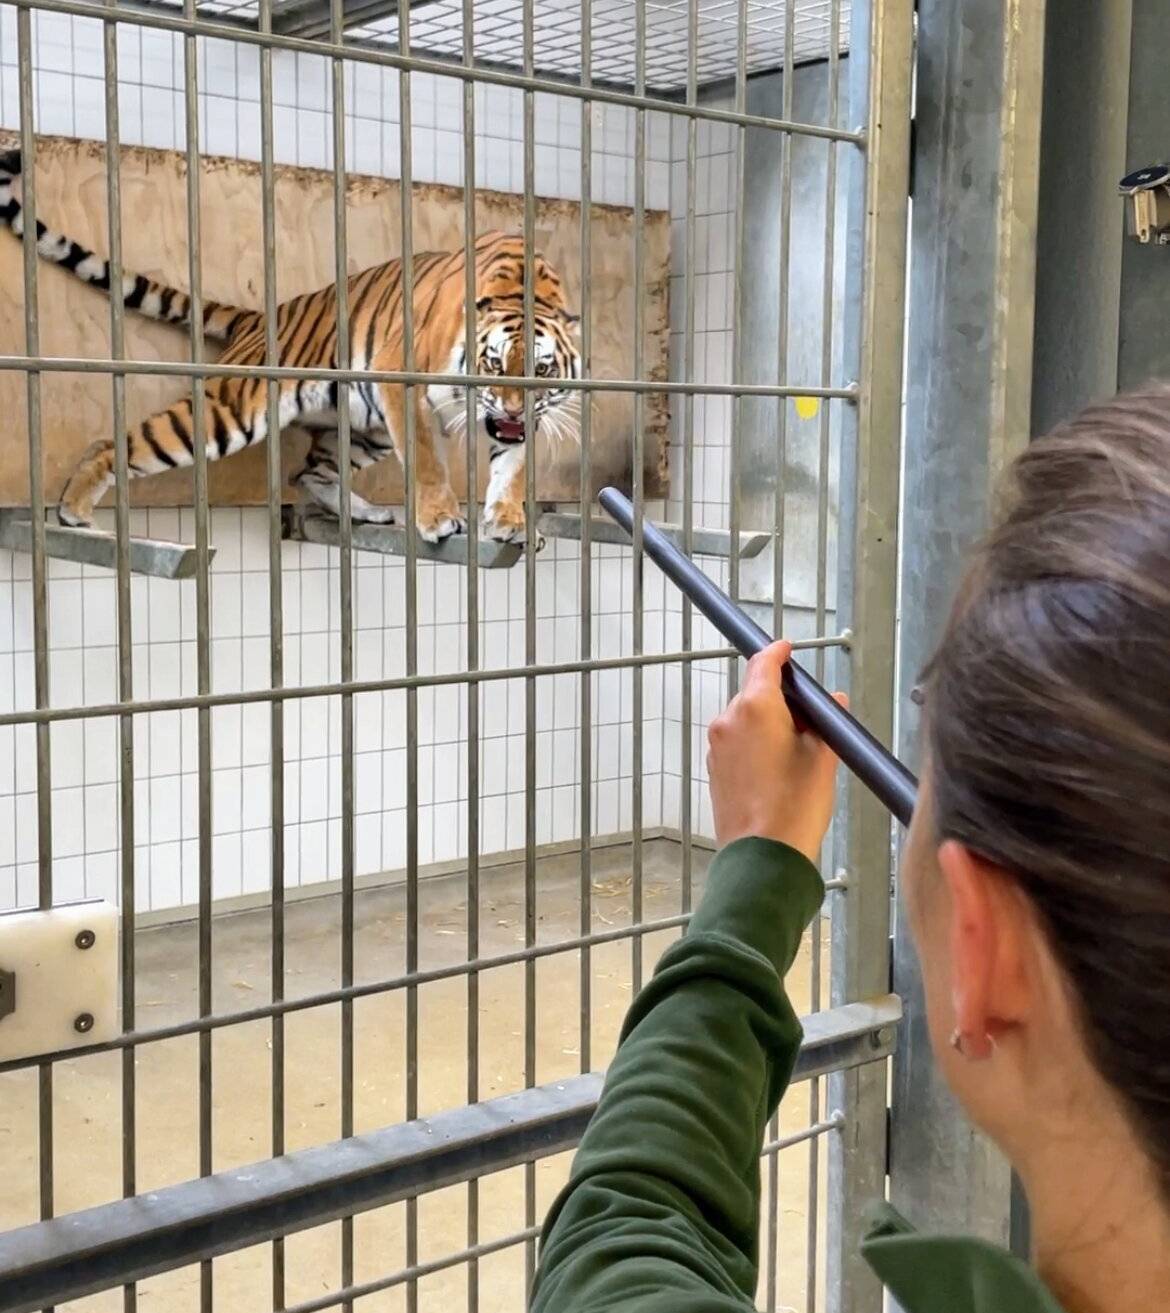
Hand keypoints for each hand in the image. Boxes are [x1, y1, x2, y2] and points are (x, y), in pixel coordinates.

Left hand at [706, 640, 844, 864]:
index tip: (786, 649)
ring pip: (744, 719)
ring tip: (796, 751)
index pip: (763, 663)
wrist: (764, 855)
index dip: (778, 653)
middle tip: (809, 719)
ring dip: (766, 724)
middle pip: (754, 693)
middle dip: (780, 699)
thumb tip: (833, 702)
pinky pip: (736, 742)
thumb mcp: (823, 756)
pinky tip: (776, 768)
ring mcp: (717, 745)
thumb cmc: (795, 806)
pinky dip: (754, 744)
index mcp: (755, 706)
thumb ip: (825, 722)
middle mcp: (729, 719)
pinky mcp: (713, 767)